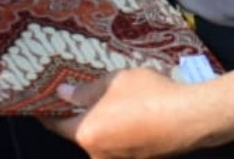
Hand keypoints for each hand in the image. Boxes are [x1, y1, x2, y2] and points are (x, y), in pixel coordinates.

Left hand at [45, 67, 201, 157]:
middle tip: (83, 94)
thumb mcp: (113, 82)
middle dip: (82, 116)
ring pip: (103, 140)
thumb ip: (84, 91)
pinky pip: (121, 144)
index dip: (48, 112)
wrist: (191, 118)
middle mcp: (99, 154)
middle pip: (81, 133)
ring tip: (114, 101)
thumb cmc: (148, 95)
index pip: (57, 125)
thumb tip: (63, 95)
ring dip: (104, 123)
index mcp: (87, 134)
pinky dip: (121, 130)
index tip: (42, 102)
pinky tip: (133, 112)